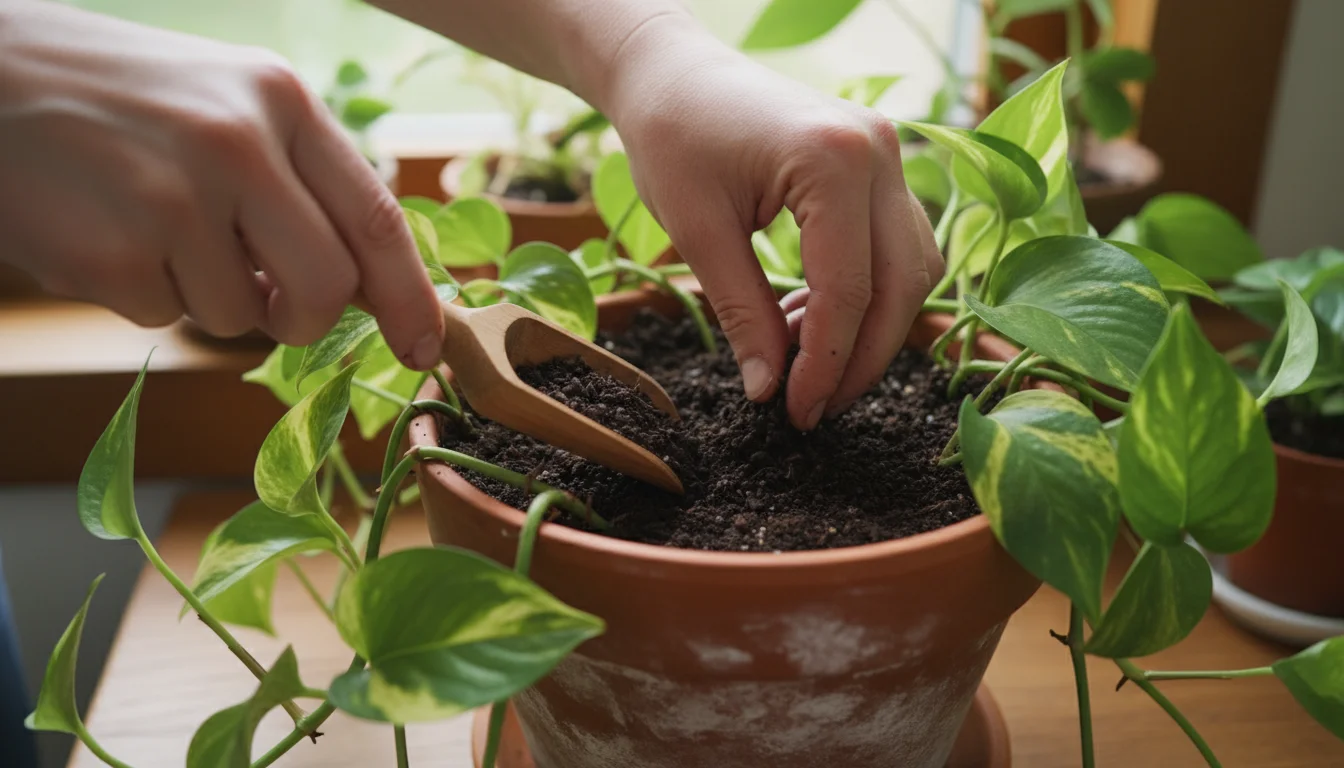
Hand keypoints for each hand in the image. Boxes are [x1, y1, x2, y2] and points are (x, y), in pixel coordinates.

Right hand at [0, 1, 442, 368]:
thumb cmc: (119, 97)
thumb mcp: (226, 102)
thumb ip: (298, 181)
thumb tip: (357, 285)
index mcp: (279, 100)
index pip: (376, 216)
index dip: (408, 294)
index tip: (425, 347)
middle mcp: (237, 145)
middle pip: (326, 288)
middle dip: (305, 317)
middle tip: (270, 303)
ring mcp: (172, 201)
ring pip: (240, 314)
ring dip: (205, 293)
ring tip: (151, 224)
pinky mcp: (112, 254)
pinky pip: (166, 318)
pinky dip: (143, 293)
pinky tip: (105, 231)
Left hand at [603, 15, 943, 429]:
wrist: (671, 71)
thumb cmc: (672, 136)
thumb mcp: (698, 234)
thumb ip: (743, 315)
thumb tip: (770, 392)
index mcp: (834, 161)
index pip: (850, 291)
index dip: (826, 365)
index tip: (795, 414)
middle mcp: (880, 152)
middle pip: (901, 287)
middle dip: (862, 360)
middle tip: (812, 409)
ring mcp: (889, 152)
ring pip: (913, 269)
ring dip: (871, 329)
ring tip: (805, 365)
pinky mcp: (880, 162)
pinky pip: (897, 244)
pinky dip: (867, 292)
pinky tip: (809, 319)